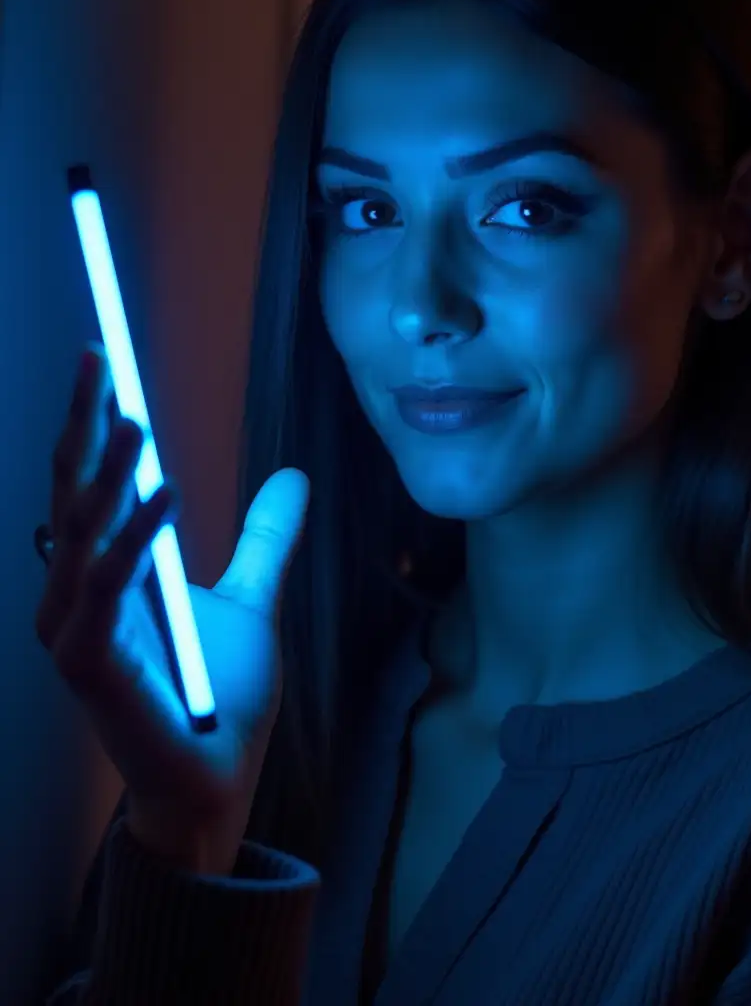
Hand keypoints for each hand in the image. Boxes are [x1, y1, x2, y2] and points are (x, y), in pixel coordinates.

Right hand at [36, 343, 310, 873]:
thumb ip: (265, 540)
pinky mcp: (87, 663)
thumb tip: (293, 475)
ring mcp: (74, 628)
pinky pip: (105, 587)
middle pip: (74, 490)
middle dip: (83, 420)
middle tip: (99, 355)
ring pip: (83, 529)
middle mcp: (78, 593)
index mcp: (108, 571)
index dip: (94, 418)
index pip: (93, 480)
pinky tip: (164, 494)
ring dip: (107, 471)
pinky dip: (134, 538)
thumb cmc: (220, 695)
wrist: (216, 779)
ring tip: (131, 416)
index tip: (105, 359)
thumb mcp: (251, 599)